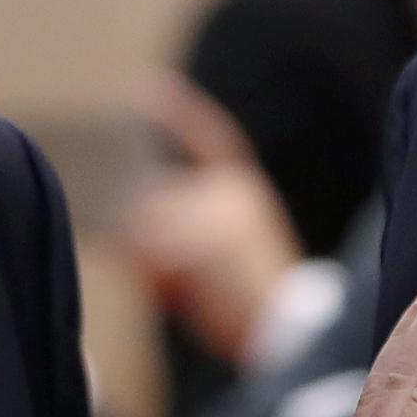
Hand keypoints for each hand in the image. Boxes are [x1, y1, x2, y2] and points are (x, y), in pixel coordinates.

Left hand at [120, 76, 303, 363]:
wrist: (292, 332)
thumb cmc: (252, 305)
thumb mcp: (223, 258)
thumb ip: (184, 237)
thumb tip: (124, 238)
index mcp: (244, 190)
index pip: (212, 138)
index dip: (181, 113)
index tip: (152, 85)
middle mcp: (230, 192)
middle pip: (151, 202)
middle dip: (145, 244)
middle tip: (177, 288)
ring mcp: (217, 213)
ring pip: (144, 229)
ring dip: (147, 266)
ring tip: (188, 297)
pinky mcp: (203, 240)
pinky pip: (150, 256)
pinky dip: (154, 281)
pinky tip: (186, 299)